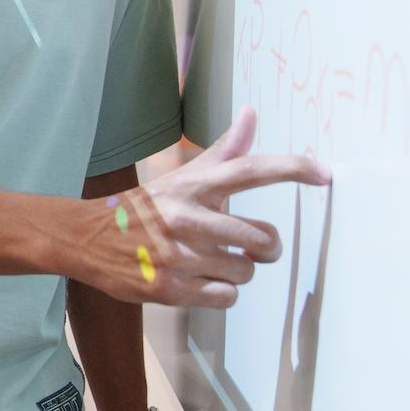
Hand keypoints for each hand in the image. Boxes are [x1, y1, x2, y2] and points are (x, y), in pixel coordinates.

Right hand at [87, 108, 325, 306]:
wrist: (84, 239)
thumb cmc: (144, 208)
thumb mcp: (180, 177)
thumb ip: (223, 151)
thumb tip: (253, 114)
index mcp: (192, 186)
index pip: (248, 170)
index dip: (291, 169)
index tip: (325, 173)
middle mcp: (186, 218)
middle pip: (261, 238)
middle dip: (266, 248)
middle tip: (255, 248)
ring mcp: (178, 256)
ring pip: (245, 272)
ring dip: (237, 271)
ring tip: (211, 263)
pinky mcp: (170, 289)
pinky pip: (226, 297)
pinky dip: (220, 292)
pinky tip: (200, 281)